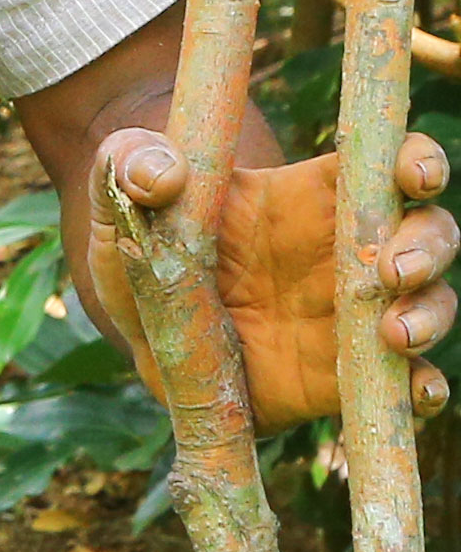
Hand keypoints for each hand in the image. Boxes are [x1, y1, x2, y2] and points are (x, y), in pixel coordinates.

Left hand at [89, 128, 457, 428]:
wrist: (145, 335)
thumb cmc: (145, 247)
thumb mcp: (121, 198)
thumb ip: (128, 163)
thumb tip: (159, 173)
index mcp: (309, 193)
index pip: (386, 160)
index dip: (413, 159)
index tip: (411, 174)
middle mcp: (347, 249)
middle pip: (428, 230)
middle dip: (428, 244)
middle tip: (392, 270)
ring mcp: (355, 316)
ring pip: (433, 304)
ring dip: (432, 314)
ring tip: (394, 334)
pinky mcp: (347, 378)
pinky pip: (408, 384)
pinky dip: (425, 389)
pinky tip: (418, 392)